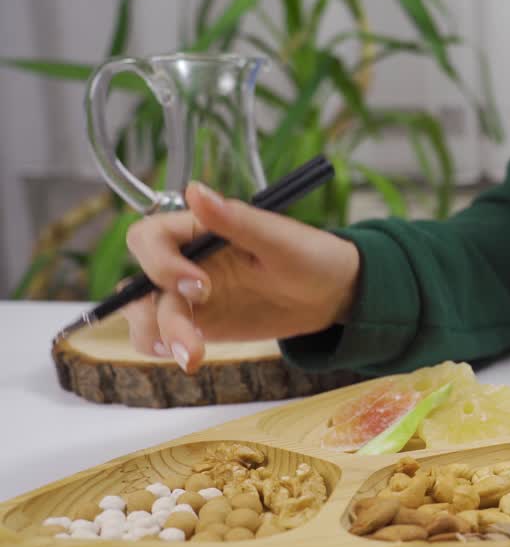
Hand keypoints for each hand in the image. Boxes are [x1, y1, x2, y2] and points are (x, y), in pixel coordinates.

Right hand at [122, 182, 360, 372]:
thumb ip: (235, 220)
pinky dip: (167, 348)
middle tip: (195, 333)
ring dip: (158, 336)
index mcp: (197, 230)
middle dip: (156, 312)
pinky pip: (165, 336)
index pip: (148, 238)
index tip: (200, 285)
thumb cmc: (310, 255)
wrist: (332, 292)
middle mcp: (185, 261)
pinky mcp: (201, 322)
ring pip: (146, 315)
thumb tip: (195, 190)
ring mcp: (189, 295)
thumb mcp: (279, 238)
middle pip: (140, 283)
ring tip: (190, 354)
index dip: (160, 263)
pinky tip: (189, 356)